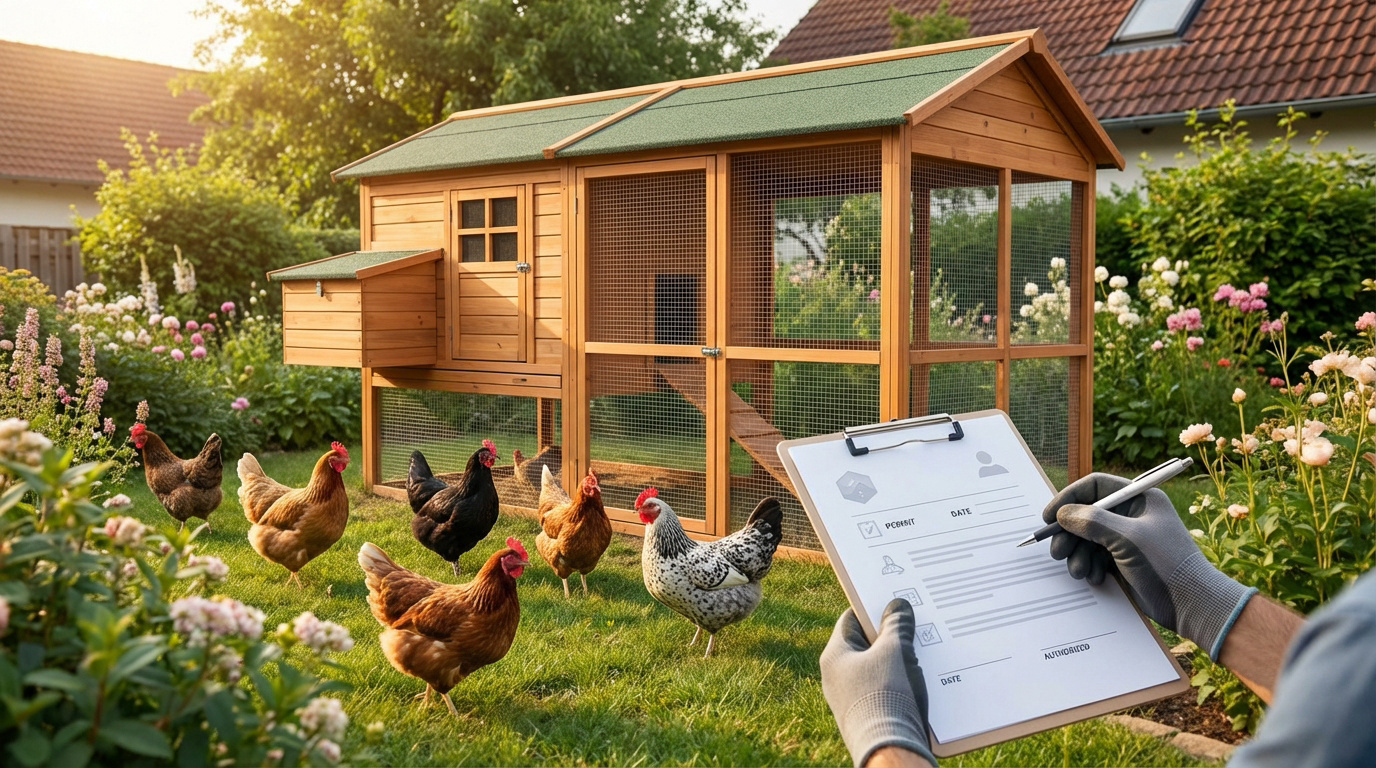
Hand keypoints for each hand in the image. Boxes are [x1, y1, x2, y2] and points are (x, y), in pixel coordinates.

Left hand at [821, 599, 935, 767]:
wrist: (889, 749)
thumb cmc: (885, 696)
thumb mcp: (894, 653)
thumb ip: (896, 627)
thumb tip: (898, 605)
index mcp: (834, 656)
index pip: (850, 620)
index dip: (872, 608)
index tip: (893, 601)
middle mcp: (836, 677)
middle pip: (865, 644)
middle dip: (890, 635)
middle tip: (914, 625)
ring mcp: (850, 698)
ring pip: (876, 668)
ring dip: (898, 660)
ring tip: (923, 652)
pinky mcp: (866, 715)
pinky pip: (883, 690)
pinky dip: (899, 683)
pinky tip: (920, 681)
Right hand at [1042, 473, 1255, 658]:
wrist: (1192, 604)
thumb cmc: (1167, 564)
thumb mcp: (1128, 538)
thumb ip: (1092, 522)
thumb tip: (1063, 515)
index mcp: (1139, 499)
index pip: (1095, 487)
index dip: (1069, 498)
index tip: (1050, 516)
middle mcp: (1131, 515)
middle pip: (1086, 514)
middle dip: (1069, 533)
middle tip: (1057, 551)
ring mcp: (1126, 538)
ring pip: (1087, 538)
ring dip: (1077, 554)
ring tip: (1078, 571)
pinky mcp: (1123, 560)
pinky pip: (1094, 556)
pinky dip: (1088, 566)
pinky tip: (1093, 577)